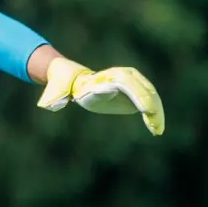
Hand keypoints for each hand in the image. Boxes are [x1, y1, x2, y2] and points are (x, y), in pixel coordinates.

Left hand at [36, 57, 164, 135]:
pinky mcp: (135, 91)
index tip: (144, 110)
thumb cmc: (66, 85)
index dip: (137, 94)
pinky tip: (155, 129)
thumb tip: (50, 104)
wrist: (74, 79)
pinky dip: (154, 114)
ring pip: (150, 96)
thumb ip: (56, 95)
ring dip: (157, 113)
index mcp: (107, 76)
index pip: (126, 82)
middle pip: (143, 89)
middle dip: (152, 106)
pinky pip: (149, 101)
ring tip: (157, 131)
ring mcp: (132, 82)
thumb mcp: (59, 89)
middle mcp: (124, 76)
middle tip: (155, 126)